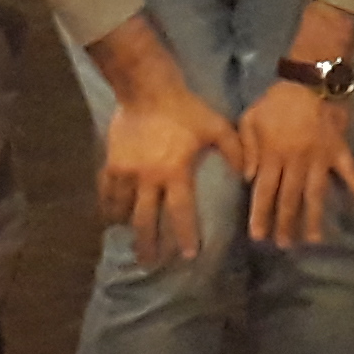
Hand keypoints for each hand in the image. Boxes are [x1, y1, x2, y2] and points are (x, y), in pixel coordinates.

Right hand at [98, 79, 242, 263]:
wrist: (147, 89)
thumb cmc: (186, 108)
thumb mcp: (217, 127)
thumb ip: (235, 151)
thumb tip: (247, 175)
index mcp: (176, 173)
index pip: (181, 213)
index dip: (185, 235)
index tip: (188, 255)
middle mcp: (149, 179)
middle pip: (146, 221)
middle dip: (149, 245)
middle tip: (150, 264)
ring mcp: (126, 173)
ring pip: (123, 210)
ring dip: (127, 228)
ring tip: (129, 240)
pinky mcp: (111, 164)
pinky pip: (106, 192)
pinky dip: (108, 207)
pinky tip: (110, 217)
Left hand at [238, 79, 353, 248]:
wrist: (310, 80)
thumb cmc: (276, 102)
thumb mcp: (250, 119)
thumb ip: (246, 149)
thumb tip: (248, 179)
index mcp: (273, 153)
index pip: (265, 191)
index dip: (261, 215)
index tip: (258, 237)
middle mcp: (297, 160)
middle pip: (290, 198)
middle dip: (286, 223)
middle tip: (284, 245)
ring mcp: (321, 156)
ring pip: (316, 192)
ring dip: (314, 217)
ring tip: (313, 239)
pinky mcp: (339, 150)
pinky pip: (350, 171)